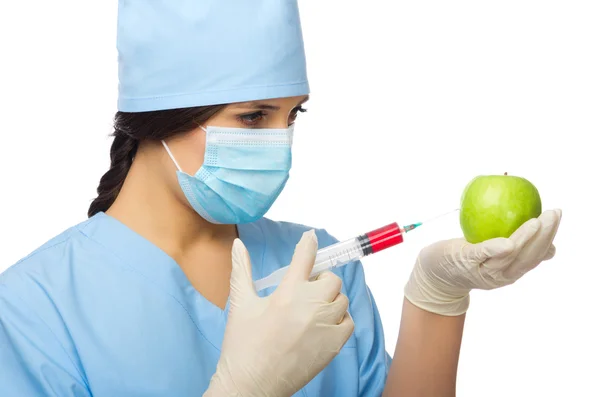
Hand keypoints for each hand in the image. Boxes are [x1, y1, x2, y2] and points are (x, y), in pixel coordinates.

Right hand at [204, 230, 354, 396]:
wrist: (251, 384)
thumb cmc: (242, 344)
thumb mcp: (240, 304)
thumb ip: (241, 271)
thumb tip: (237, 245)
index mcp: (286, 293)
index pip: (304, 258)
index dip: (309, 244)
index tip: (311, 237)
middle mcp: (310, 306)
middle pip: (330, 279)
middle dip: (320, 280)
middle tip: (305, 290)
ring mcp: (324, 326)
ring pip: (341, 299)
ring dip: (330, 300)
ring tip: (312, 310)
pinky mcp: (334, 345)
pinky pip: (348, 322)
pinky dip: (339, 320)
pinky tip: (322, 326)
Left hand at [404, 209, 561, 315]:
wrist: (434, 275)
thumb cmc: (466, 259)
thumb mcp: (492, 253)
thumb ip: (515, 247)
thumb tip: (542, 234)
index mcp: (510, 272)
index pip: (536, 255)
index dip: (549, 236)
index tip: (556, 215)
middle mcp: (500, 276)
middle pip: (527, 257)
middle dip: (544, 236)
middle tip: (553, 214)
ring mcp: (482, 271)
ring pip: (508, 258)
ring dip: (525, 240)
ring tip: (536, 222)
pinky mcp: (464, 263)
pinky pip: (481, 256)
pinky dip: (495, 250)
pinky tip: (507, 243)